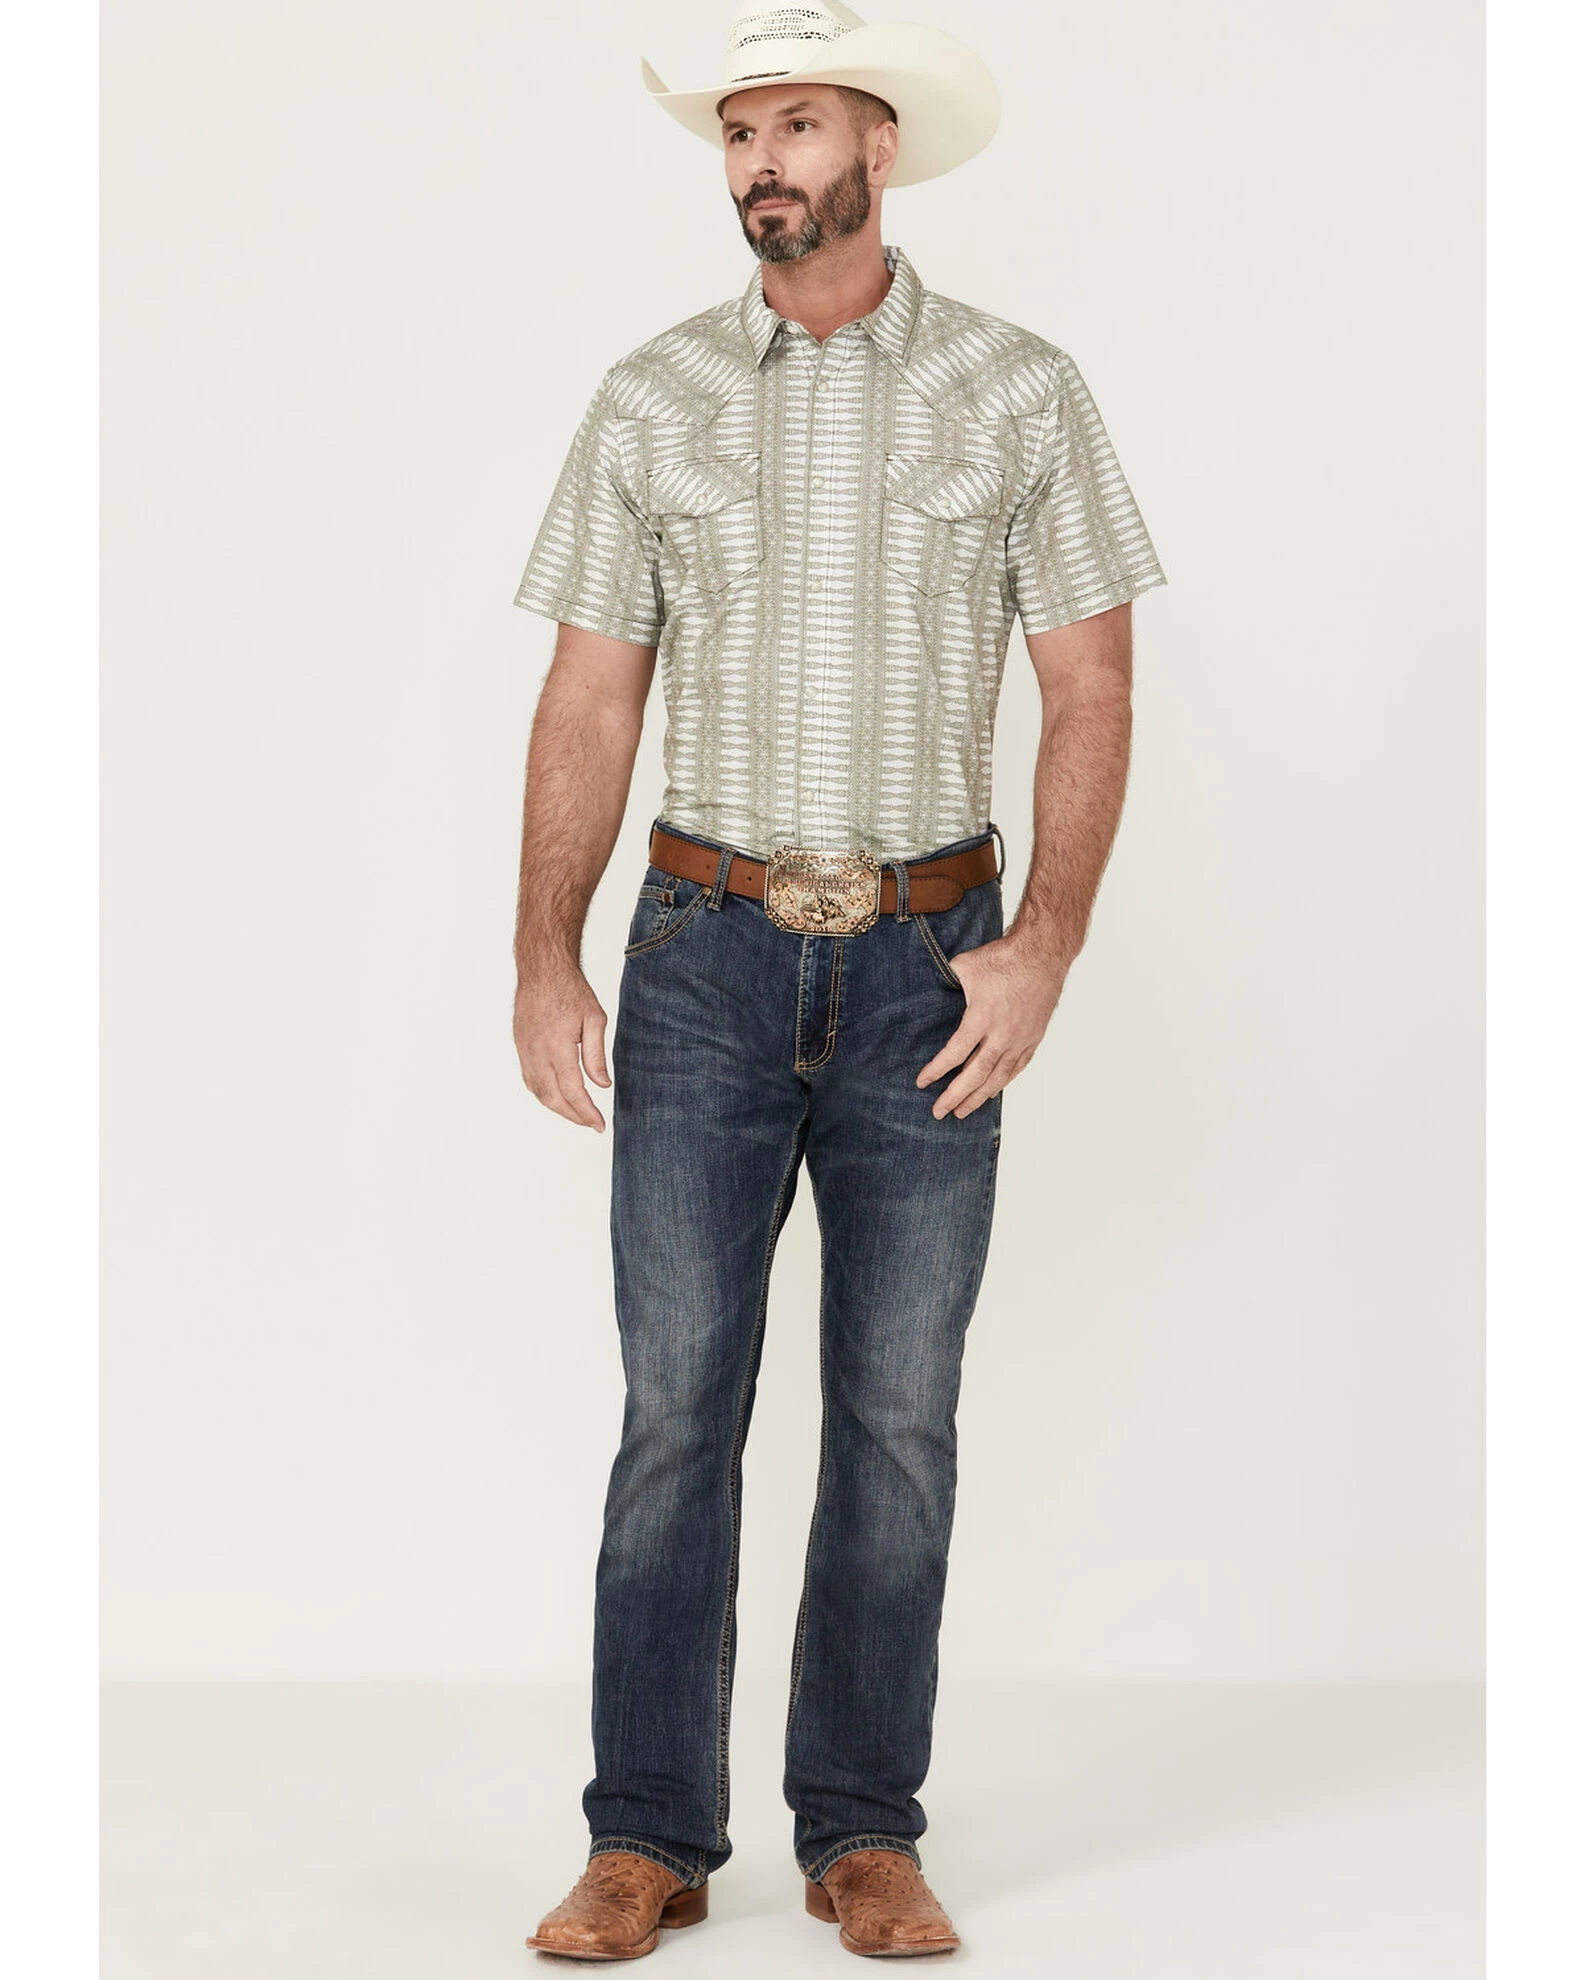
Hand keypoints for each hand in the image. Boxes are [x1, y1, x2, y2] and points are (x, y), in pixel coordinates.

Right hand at [514, 964, 610, 1130]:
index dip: (587, 1112)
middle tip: (591, 1123)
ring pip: (539, 1092)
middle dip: (574, 1116)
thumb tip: (602, 1085)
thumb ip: (596, 1055)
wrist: (541, 970)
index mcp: (558, 1047)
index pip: (573, 1091)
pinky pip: (530, 1080)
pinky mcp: (521, 1048)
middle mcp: (538, 1054)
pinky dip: (544, 1094)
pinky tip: (557, 1096)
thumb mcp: (594, 1019)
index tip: (599, 1125)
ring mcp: (526, 1052)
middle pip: (554, 1098)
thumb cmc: (570, 990)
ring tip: (577, 1114)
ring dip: (558, 1108)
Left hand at [915, 931, 1066, 1118]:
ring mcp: (1020, 1039)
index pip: (955, 1053)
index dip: (937, 1070)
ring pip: (997, 1077)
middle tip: (938, 1112)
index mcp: (982, 1017)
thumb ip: (945, 984)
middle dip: (954, 1096)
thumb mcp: (965, 966)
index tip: (922, 1082)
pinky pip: (1016, 1069)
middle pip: (975, 1074)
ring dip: (978, 1097)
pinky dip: (1001, 1083)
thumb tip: (926, 990)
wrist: (1042, 955)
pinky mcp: (1033, 1039)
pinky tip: (990, 1093)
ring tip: (961, 1112)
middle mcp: (1002, 1035)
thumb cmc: (1003, 959)